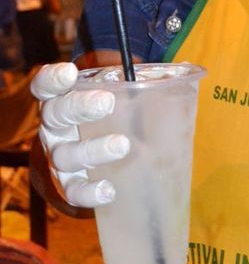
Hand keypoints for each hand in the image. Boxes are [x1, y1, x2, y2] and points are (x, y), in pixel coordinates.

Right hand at [31, 62, 129, 207]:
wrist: (96, 157)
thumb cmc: (112, 118)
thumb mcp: (119, 98)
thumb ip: (142, 85)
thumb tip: (187, 72)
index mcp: (63, 100)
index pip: (46, 85)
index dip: (53, 78)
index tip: (70, 72)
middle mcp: (55, 127)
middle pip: (55, 114)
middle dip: (79, 107)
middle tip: (106, 102)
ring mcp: (60, 156)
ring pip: (66, 154)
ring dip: (92, 150)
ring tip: (122, 145)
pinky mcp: (69, 184)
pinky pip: (73, 191)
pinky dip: (89, 192)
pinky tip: (109, 189)